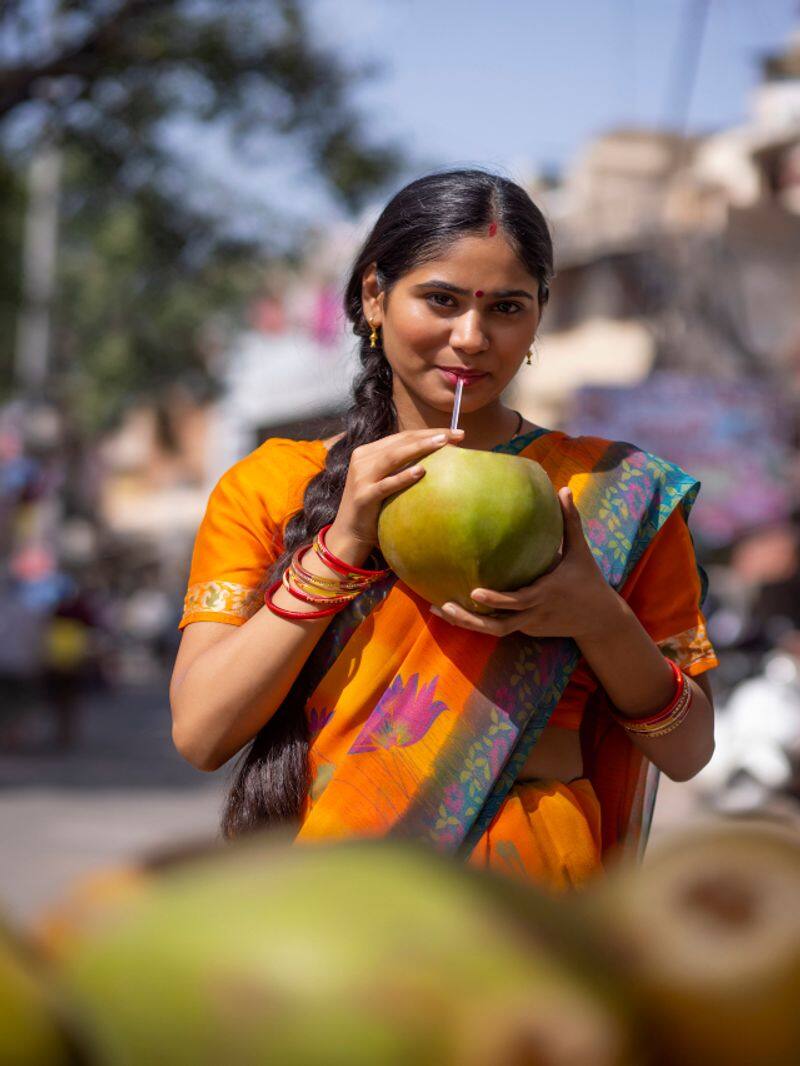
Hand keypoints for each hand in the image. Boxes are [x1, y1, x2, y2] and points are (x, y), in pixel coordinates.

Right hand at [334, 427, 464, 549]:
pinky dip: (404, 477)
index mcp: (367, 453)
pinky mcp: (364, 497)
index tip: (454, 433)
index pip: (402, 437)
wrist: (348, 534)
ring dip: (420, 448)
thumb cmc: (373, 507)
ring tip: (443, 443)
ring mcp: (361, 478)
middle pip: (401, 442)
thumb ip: (399, 467)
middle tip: (457, 434)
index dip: (427, 432)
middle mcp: (362, 460)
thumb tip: (433, 458)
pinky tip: (422, 471)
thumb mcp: (382, 480)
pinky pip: (386, 484)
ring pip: (393, 457)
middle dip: (430, 436)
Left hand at [429, 487, 619, 640]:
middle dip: (470, 619)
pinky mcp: (528, 631)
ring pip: (495, 631)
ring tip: (439, 609)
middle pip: (499, 625)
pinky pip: (500, 627)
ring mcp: (530, 625)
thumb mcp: (581, 551)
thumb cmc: (588, 579)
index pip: (518, 601)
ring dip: (467, 624)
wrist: (600, 620)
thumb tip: (563, 489)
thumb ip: (570, 521)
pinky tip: (454, 611)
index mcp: (546, 593)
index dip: (496, 599)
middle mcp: (535, 613)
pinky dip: (477, 622)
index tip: (474, 592)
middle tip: (443, 605)